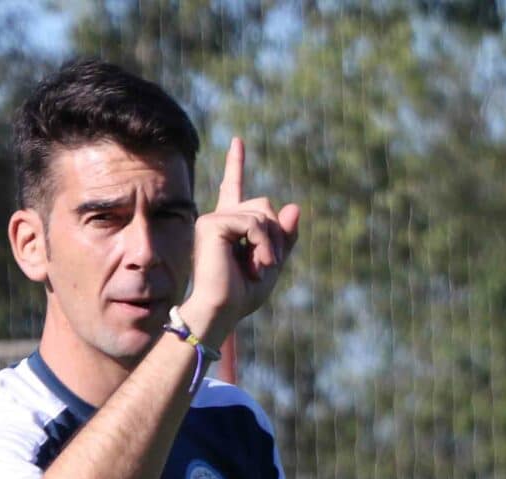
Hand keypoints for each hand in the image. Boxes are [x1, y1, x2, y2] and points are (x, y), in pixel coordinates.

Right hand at [178, 137, 301, 347]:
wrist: (220, 311)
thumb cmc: (240, 296)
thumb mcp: (272, 263)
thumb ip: (284, 237)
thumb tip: (294, 206)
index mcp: (228, 227)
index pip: (234, 189)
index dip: (235, 164)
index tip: (237, 141)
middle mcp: (217, 220)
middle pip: (264, 204)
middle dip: (275, 233)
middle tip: (268, 263)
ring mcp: (212, 221)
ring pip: (261, 212)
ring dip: (271, 242)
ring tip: (261, 267)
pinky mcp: (211, 225)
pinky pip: (253, 222)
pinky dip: (263, 244)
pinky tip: (257, 263)